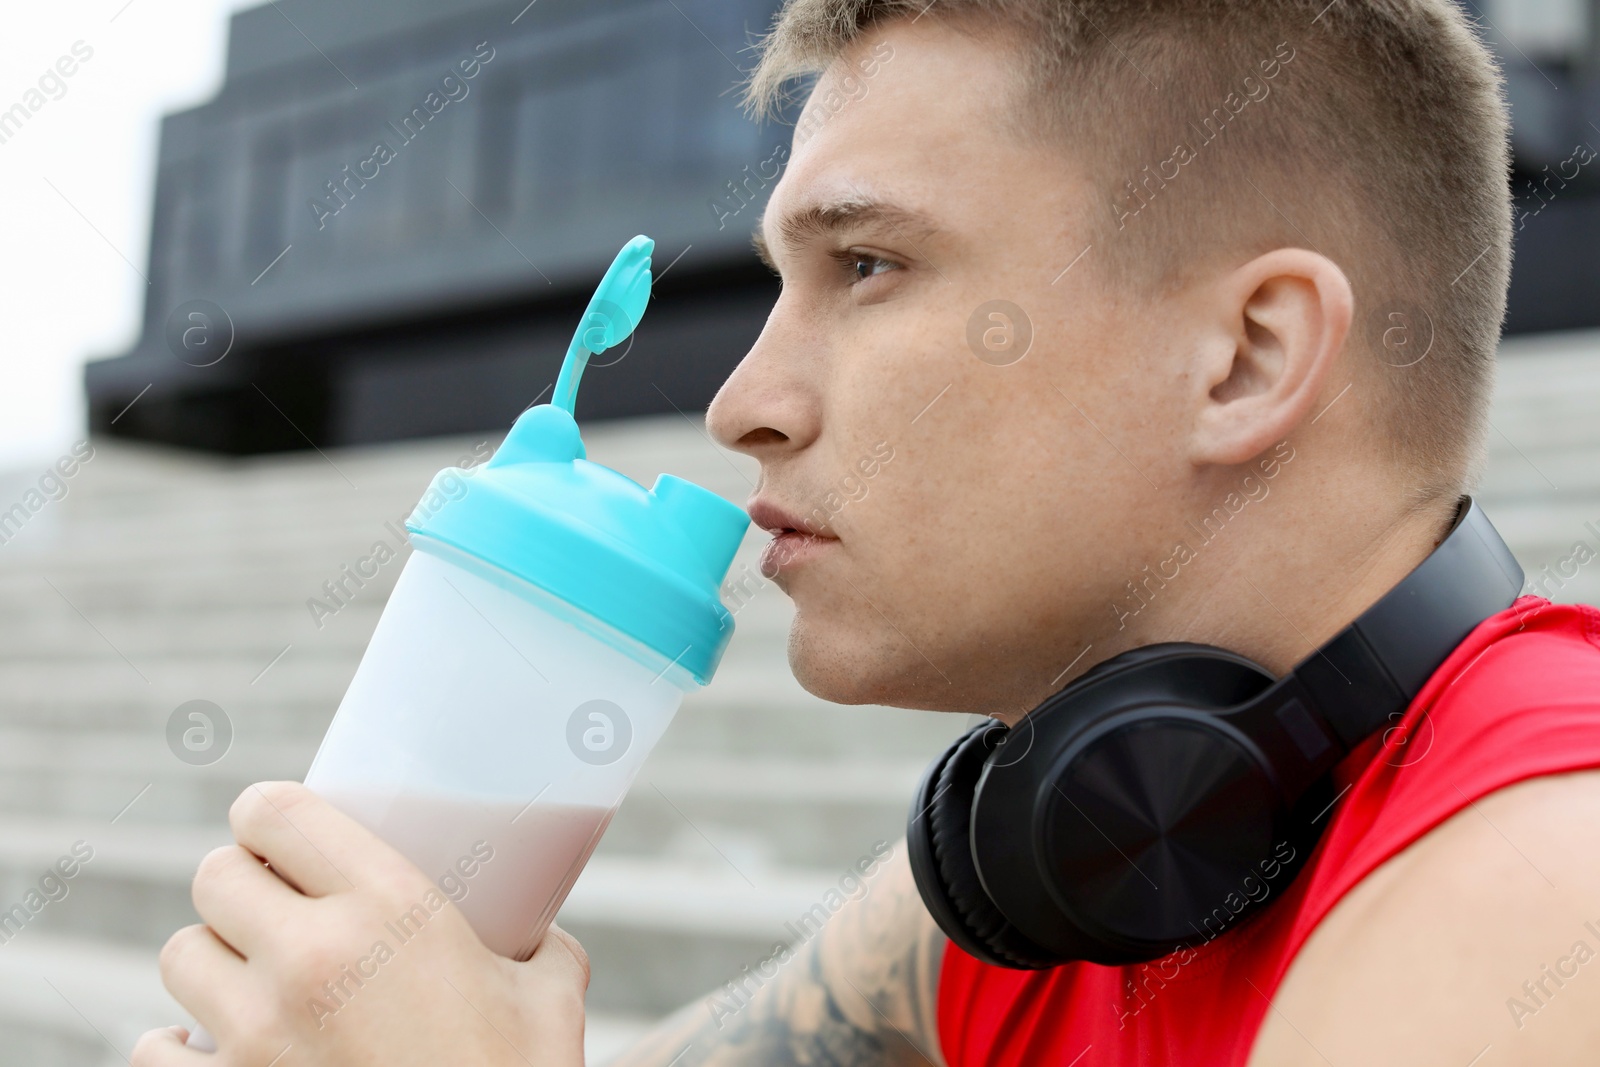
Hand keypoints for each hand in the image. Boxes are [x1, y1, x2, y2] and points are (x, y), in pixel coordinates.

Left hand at [132, 781, 588, 1065]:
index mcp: (391, 908)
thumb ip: (539, 948)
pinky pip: (153, 1048)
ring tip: (249, 975)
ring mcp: (257, 1036)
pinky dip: (176, 1046)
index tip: (275, 827)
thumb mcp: (551, 999)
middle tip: (274, 904)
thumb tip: (538, 935)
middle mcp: (311, 958)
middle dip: (240, 883)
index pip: (275, 812)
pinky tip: (209, 1048)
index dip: (265, 811)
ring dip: (212, 959)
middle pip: (215, 876)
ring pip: (180, 954)